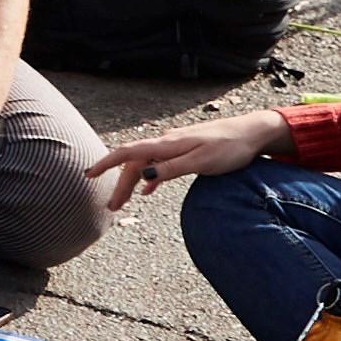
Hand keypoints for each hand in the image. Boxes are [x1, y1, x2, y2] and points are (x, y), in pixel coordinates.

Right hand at [91, 105, 284, 209]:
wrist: (251, 133)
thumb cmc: (230, 148)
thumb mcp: (202, 162)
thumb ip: (172, 168)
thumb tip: (144, 176)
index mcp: (168, 145)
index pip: (129, 152)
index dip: (106, 163)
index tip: (88, 174)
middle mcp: (167, 143)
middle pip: (135, 163)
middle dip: (120, 184)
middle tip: (111, 207)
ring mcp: (175, 147)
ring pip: (146, 164)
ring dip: (132, 182)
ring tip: (123, 202)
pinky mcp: (185, 151)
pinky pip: (159, 164)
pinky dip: (149, 177)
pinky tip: (148, 190)